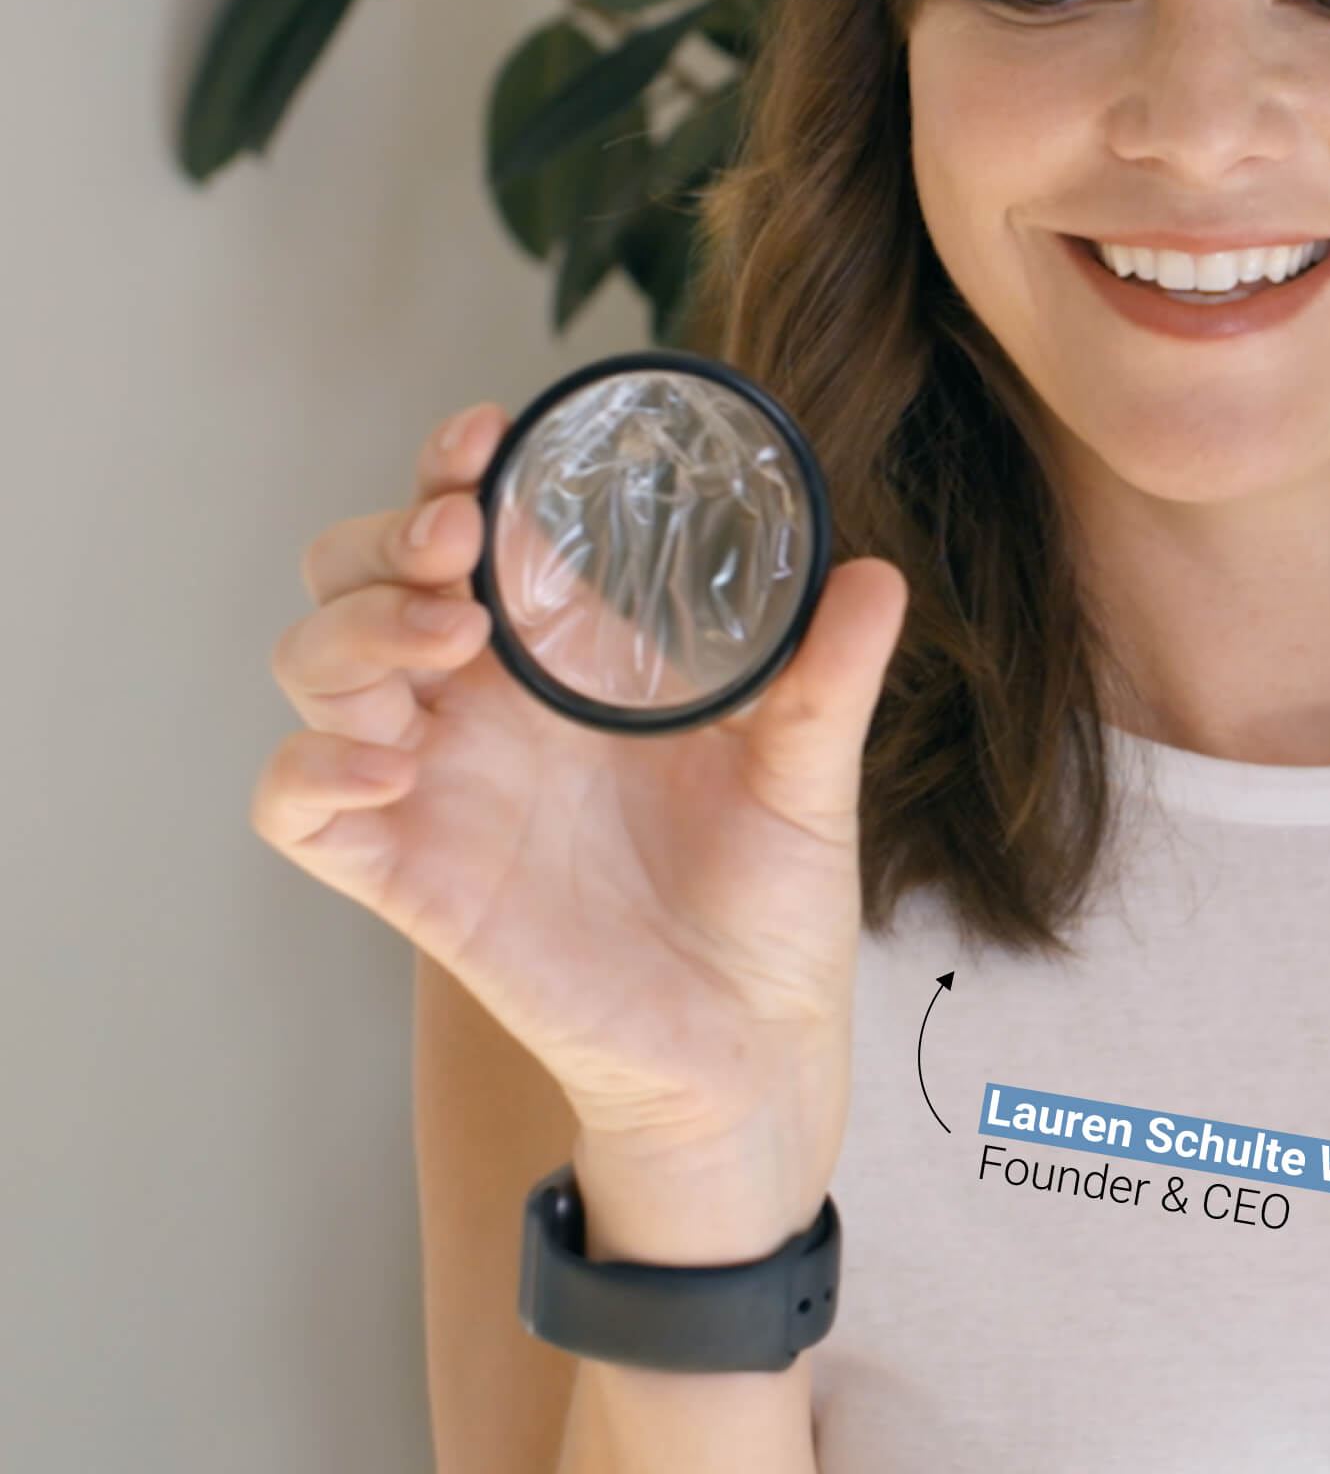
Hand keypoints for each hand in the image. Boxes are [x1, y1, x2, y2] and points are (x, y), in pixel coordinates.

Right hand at [252, 398, 908, 1188]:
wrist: (752, 1048)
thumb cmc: (768, 905)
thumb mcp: (806, 776)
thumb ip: (825, 679)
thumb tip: (879, 578)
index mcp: (560, 659)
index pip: (463, 530)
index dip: (448, 469)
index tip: (484, 436)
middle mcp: (481, 707)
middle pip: (354, 577)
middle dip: (383, 538)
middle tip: (459, 545)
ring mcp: (435, 785)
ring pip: (312, 665)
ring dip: (352, 629)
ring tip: (446, 639)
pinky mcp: (409, 875)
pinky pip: (294, 806)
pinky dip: (311, 769)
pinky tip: (393, 766)